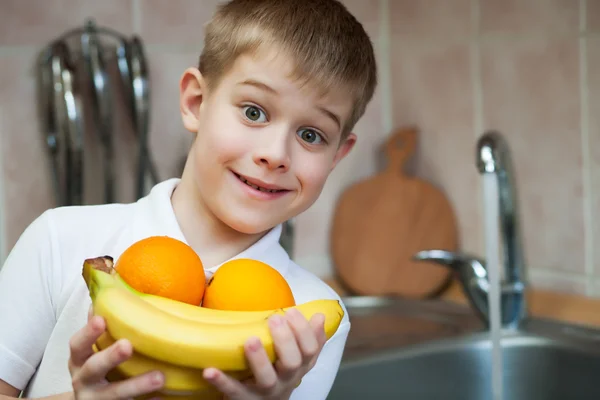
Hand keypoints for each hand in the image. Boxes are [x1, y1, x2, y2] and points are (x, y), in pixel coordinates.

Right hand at [67, 307, 164, 398]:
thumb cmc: (96, 365)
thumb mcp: (92, 348)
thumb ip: (100, 325)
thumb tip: (111, 288)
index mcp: (78, 359)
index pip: (77, 344)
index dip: (88, 332)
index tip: (101, 319)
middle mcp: (83, 379)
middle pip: (94, 368)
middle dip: (110, 357)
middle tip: (128, 345)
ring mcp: (95, 399)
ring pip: (114, 395)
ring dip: (136, 385)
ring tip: (160, 377)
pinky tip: (161, 398)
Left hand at [203, 309, 326, 399]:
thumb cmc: (280, 374)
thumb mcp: (297, 358)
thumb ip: (309, 339)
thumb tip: (320, 316)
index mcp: (300, 366)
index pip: (310, 349)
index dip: (304, 331)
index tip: (292, 311)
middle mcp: (286, 379)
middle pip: (292, 363)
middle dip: (284, 340)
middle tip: (274, 319)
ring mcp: (265, 391)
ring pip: (267, 378)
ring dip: (259, 359)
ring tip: (251, 339)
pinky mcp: (244, 399)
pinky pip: (233, 391)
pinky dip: (222, 381)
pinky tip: (210, 370)